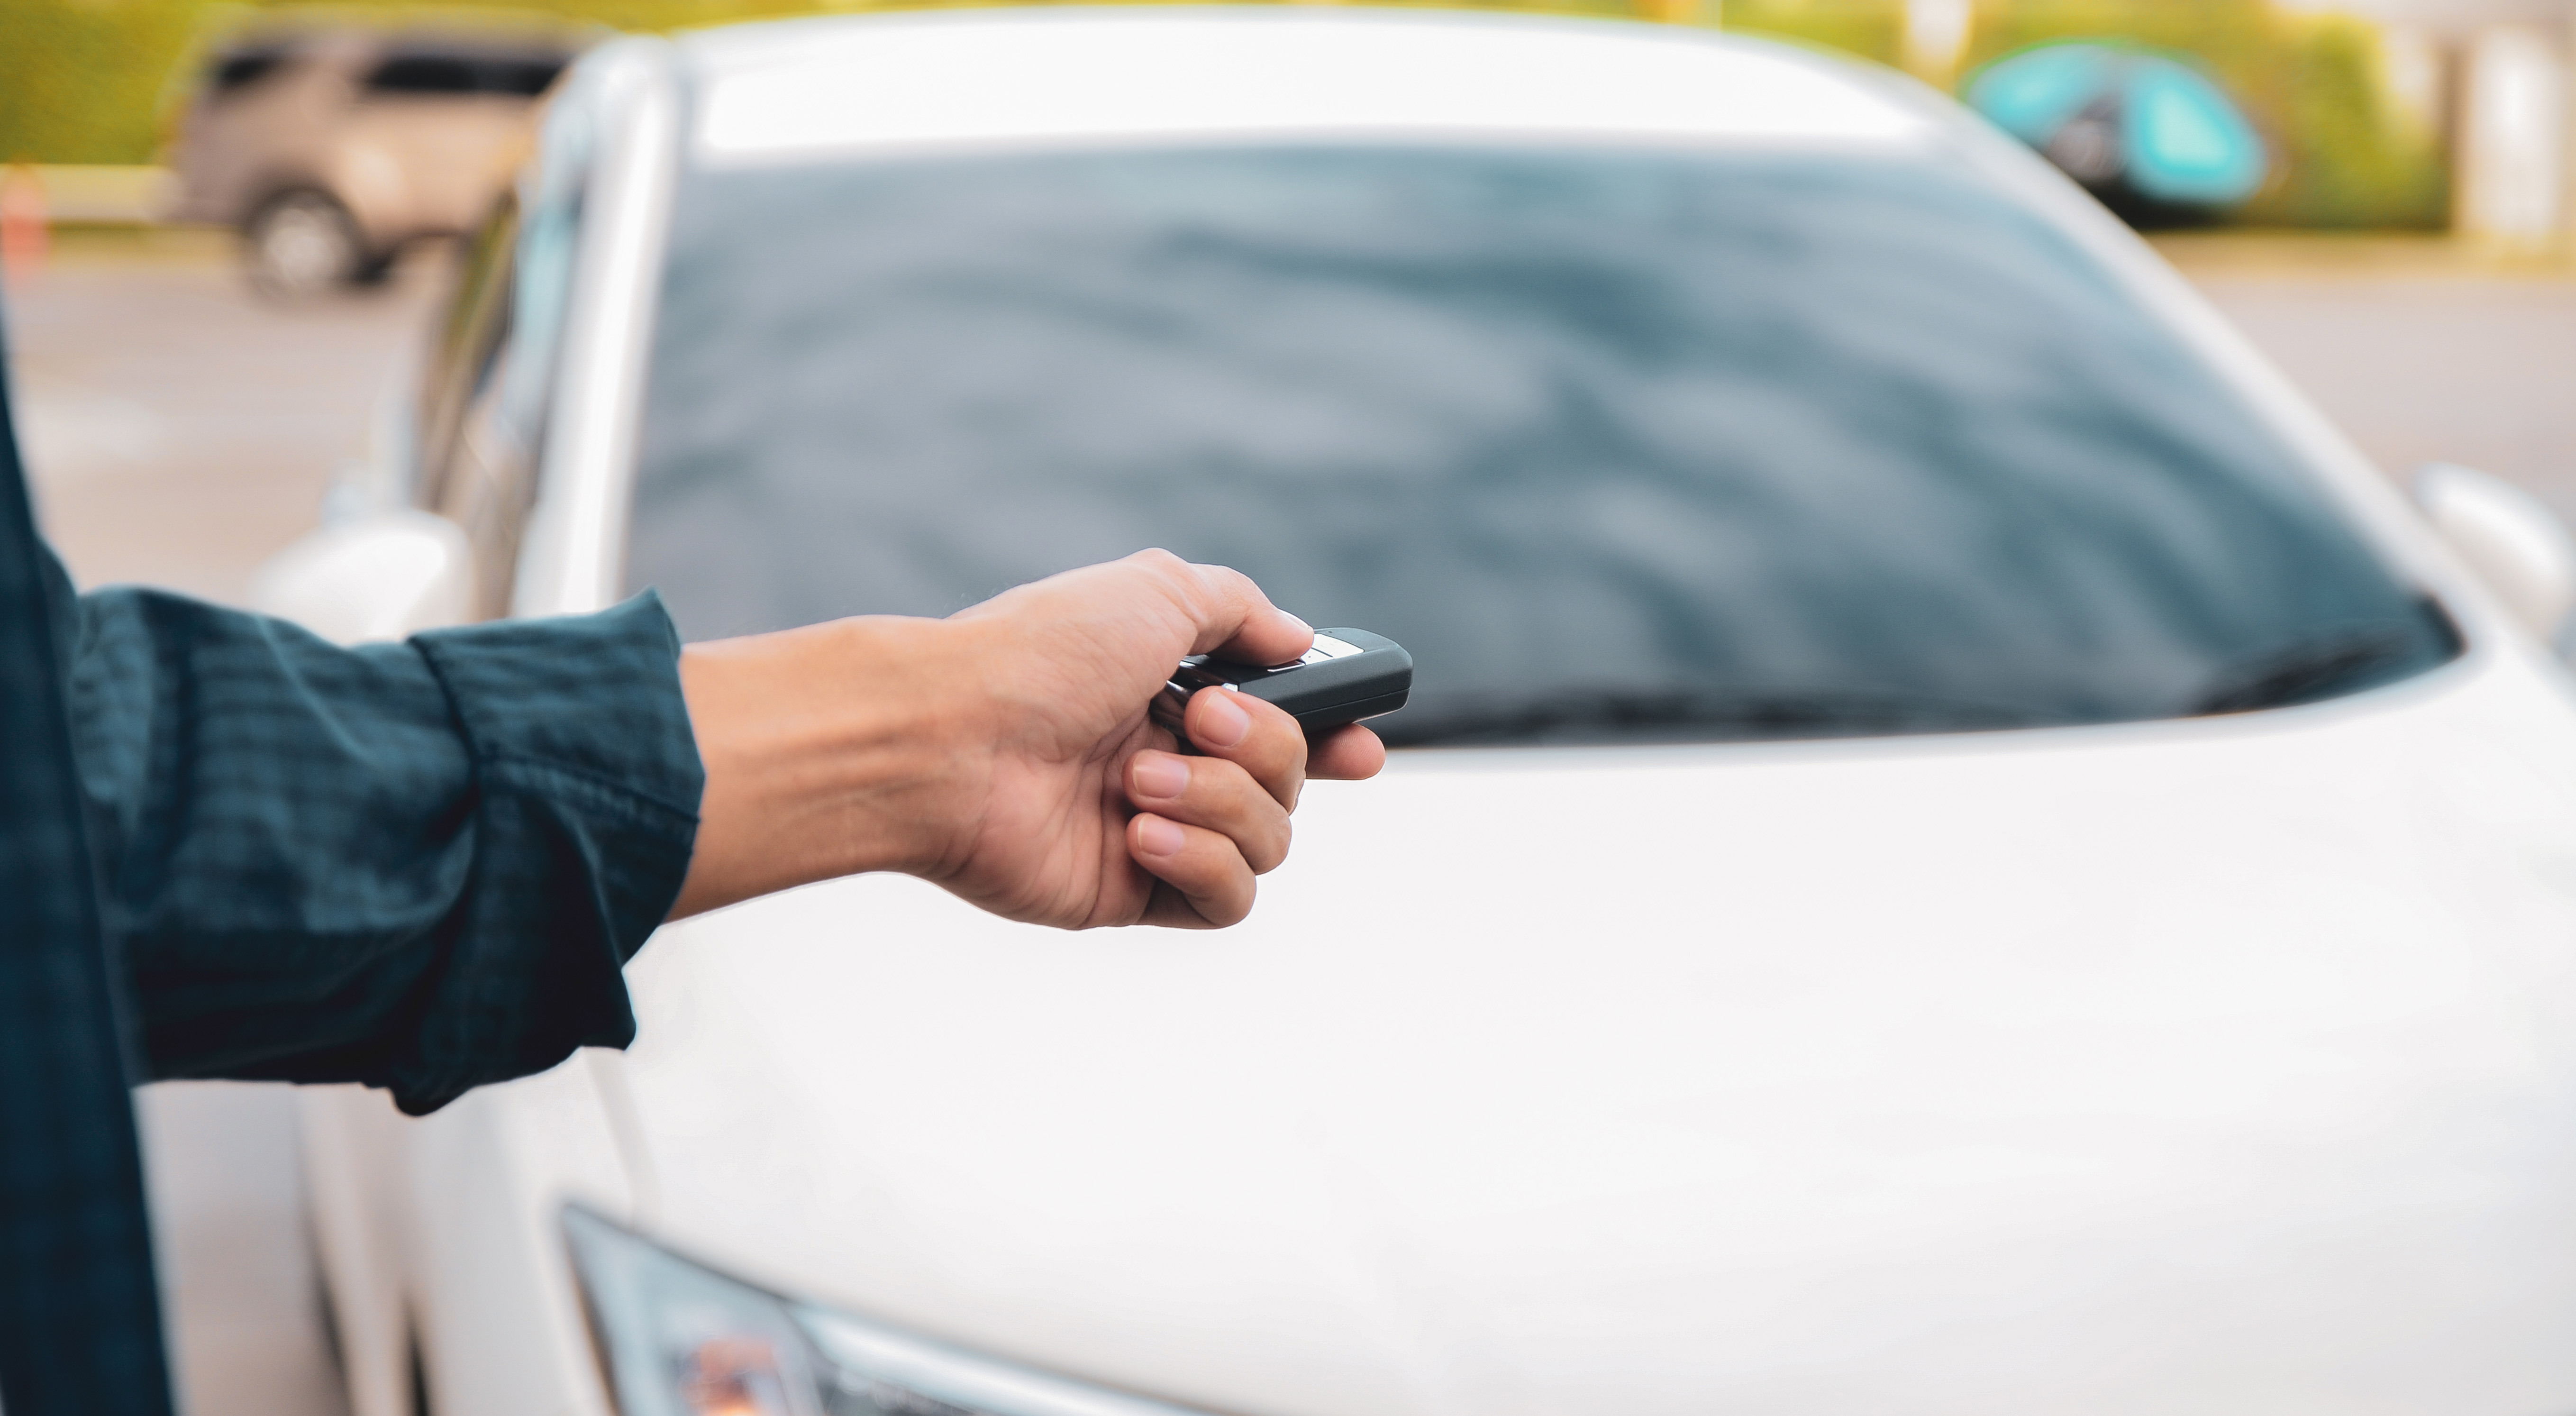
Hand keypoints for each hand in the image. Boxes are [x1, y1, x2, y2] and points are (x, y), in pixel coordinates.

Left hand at [668, 550, 1385, 925]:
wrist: (948, 739)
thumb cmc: (1039, 656)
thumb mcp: (1156, 590)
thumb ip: (1242, 610)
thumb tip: (1298, 640)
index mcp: (1172, 690)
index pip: (1282, 723)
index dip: (1334, 737)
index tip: (1362, 743)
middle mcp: (1168, 760)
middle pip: (1292, 781)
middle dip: (1266, 748)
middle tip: (1198, 720)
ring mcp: (1155, 832)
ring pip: (1270, 843)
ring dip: (1222, 803)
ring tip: (1138, 780)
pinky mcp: (1133, 896)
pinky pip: (1229, 900)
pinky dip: (1204, 863)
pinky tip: (1141, 835)